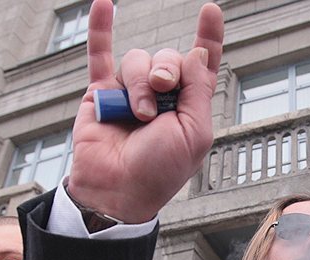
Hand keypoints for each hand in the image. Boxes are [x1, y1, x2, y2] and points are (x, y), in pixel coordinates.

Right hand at [66, 0, 223, 222]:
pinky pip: (100, 54)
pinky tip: (104, 2)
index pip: (200, 63)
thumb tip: (195, 51)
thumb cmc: (158, 171)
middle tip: (161, 91)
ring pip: (136, 60)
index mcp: (188, 104)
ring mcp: (129, 91)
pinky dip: (100, 28)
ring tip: (136, 115)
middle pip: (167, 57)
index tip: (210, 11)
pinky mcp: (100, 93)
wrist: (117, 190)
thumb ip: (198, 89)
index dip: (208, 36)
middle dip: (165, 71)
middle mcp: (160, 95)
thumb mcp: (194, 132)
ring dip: (138, 84)